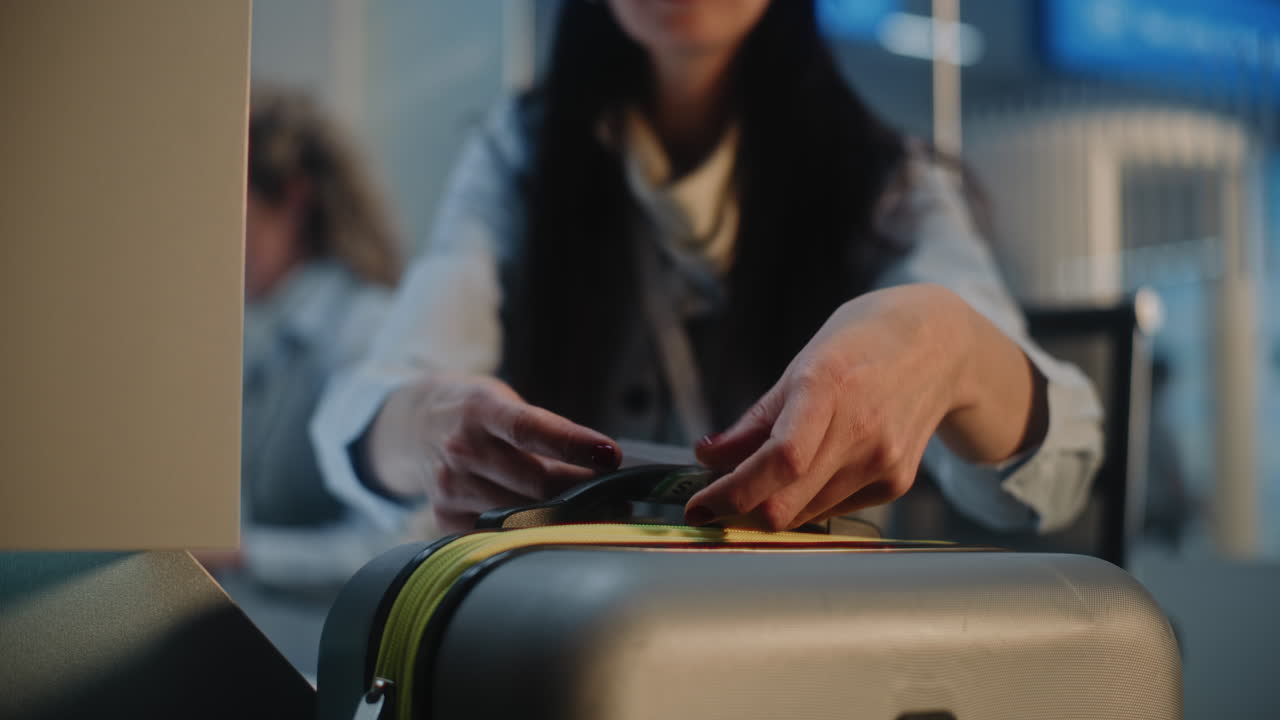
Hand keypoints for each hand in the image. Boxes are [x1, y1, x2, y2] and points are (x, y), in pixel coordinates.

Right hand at [370, 373, 620, 532]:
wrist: (413, 426)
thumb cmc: (477, 412)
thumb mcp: (505, 402)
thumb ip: (545, 431)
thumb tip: (603, 464)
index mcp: (479, 408)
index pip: (530, 428)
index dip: (573, 443)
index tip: (612, 456)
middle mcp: (461, 448)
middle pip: (535, 482)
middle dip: (584, 491)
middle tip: (621, 497)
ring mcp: (449, 487)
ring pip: (522, 514)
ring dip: (565, 518)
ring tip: (597, 515)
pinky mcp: (444, 517)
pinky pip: (499, 533)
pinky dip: (529, 532)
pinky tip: (551, 527)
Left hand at [687, 283, 1037, 530]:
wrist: (939, 346)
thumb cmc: (860, 345)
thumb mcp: (800, 365)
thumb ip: (755, 419)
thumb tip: (708, 456)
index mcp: (828, 390)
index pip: (779, 461)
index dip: (732, 493)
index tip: (699, 505)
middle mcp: (861, 432)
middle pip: (786, 502)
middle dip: (739, 510)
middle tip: (713, 502)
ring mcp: (883, 462)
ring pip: (806, 514)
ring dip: (770, 506)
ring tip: (755, 481)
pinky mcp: (896, 483)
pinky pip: (833, 509)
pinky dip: (807, 501)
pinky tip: (807, 473)